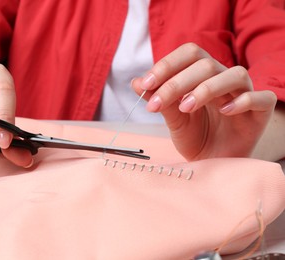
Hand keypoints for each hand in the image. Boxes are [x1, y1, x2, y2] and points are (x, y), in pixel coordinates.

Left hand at [132, 43, 276, 160]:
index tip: (145, 84)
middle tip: (156, 103)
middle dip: (177, 82)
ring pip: (234, 74)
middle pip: (206, 63)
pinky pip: (260, 97)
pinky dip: (242, 101)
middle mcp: (223, 79)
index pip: (188, 54)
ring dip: (206, 89)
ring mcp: (244, 94)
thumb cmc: (195, 137)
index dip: (167, 65)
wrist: (212, 163)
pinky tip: (223, 112)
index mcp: (202, 75)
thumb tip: (136, 82)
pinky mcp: (260, 112)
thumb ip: (159, 100)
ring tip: (185, 108)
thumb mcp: (173, 120)